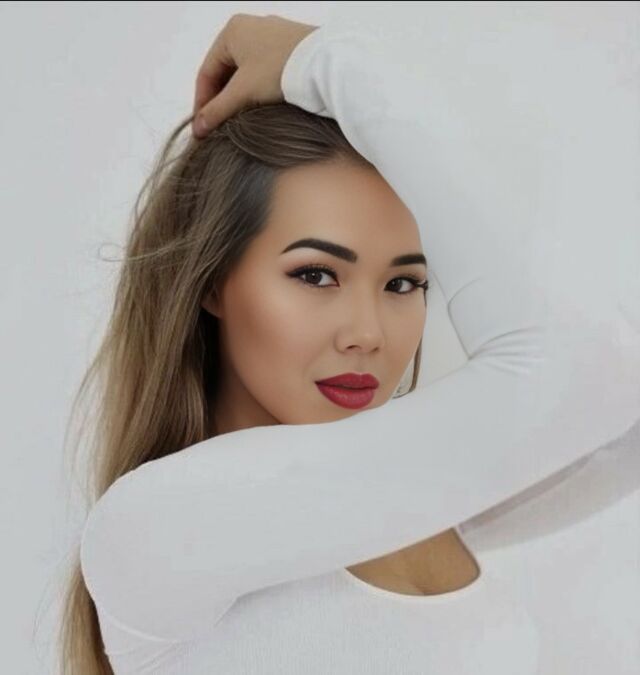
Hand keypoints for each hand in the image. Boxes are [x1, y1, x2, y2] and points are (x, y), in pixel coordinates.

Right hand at [192, 13, 317, 137]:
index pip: (207, 71)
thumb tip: (197, 130)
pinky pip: (265, 70)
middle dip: (222, 99)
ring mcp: (273, 37)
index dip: (202, 101)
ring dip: (239, 96)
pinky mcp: (291, 48)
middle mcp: (250, 27)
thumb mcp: (243, 93)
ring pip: (246, 71)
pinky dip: (258, 89)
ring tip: (239, 119)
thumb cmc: (280, 70)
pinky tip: (261, 107)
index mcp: (232, 31)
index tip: (203, 126)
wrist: (326, 63)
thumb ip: (217, 111)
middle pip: (226, 71)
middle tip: (220, 125)